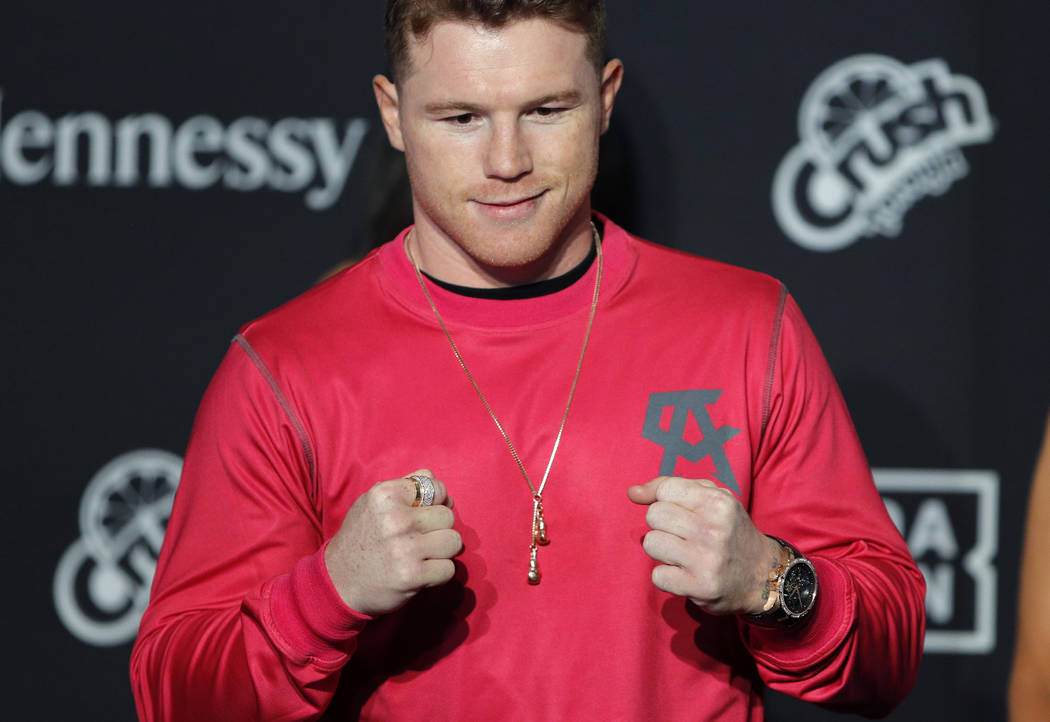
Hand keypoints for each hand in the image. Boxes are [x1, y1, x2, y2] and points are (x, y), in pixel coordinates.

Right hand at [325, 469, 461, 615]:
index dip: (437, 502)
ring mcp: (404, 548)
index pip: (437, 487)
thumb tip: (441, 487)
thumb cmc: (362, 537)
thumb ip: (406, 486)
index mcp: (386, 494)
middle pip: (448, 516)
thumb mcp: (374, 502)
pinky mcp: (412, 576)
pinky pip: (448, 569)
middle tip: (420, 539)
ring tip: (423, 555)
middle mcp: (395, 518)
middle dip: (439, 529)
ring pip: (453, 541)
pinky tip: (421, 573)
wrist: (338, 581)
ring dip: (443, 551)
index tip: (424, 516)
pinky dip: (439, 573)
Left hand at [627, 476, 780, 614]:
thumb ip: (671, 487)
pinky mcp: (699, 587)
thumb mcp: (712, 498)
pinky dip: (667, 576)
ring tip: (682, 554)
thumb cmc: (729, 531)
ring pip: (651, 543)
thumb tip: (633, 492)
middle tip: (681, 535)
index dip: (664, 501)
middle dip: (662, 525)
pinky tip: (684, 574)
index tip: (676, 511)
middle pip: (654, 516)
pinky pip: (657, 576)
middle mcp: (713, 529)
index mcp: (718, 502)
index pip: (665, 490)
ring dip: (662, 550)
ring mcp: (706, 559)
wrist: (764, 575)